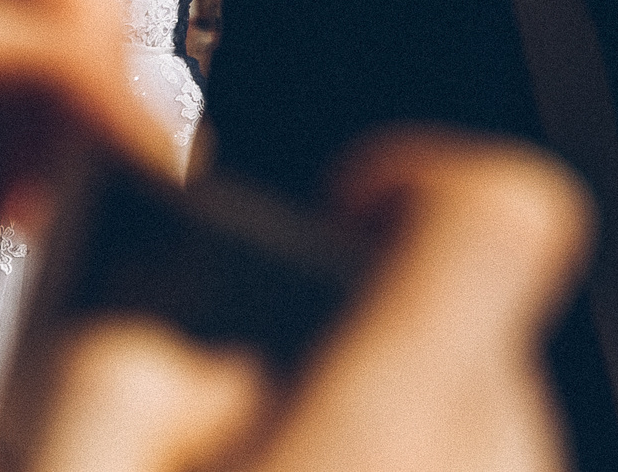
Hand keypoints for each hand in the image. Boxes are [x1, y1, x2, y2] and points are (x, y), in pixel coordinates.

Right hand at [13, 131, 591, 471]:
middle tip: (248, 415)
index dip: (418, 175)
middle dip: (361, 332)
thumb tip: (180, 342)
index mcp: (383, 430)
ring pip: (478, 409)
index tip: (353, 199)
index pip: (495, 210)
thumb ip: (122, 377)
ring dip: (390, 421)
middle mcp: (491, 470)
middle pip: (473, 315)